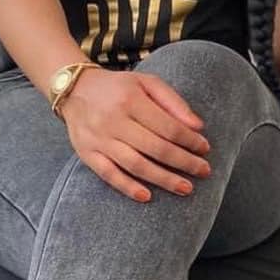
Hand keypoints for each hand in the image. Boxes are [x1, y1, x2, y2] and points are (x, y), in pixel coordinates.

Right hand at [59, 68, 212, 202]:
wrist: (74, 90)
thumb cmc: (118, 88)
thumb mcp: (146, 83)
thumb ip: (173, 102)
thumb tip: (198, 127)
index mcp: (131, 99)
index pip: (168, 126)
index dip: (190, 140)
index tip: (205, 148)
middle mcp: (114, 120)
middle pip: (156, 148)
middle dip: (184, 162)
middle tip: (204, 171)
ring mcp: (99, 139)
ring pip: (135, 164)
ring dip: (163, 179)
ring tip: (185, 188)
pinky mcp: (87, 153)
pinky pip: (109, 174)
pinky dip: (128, 187)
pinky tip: (147, 196)